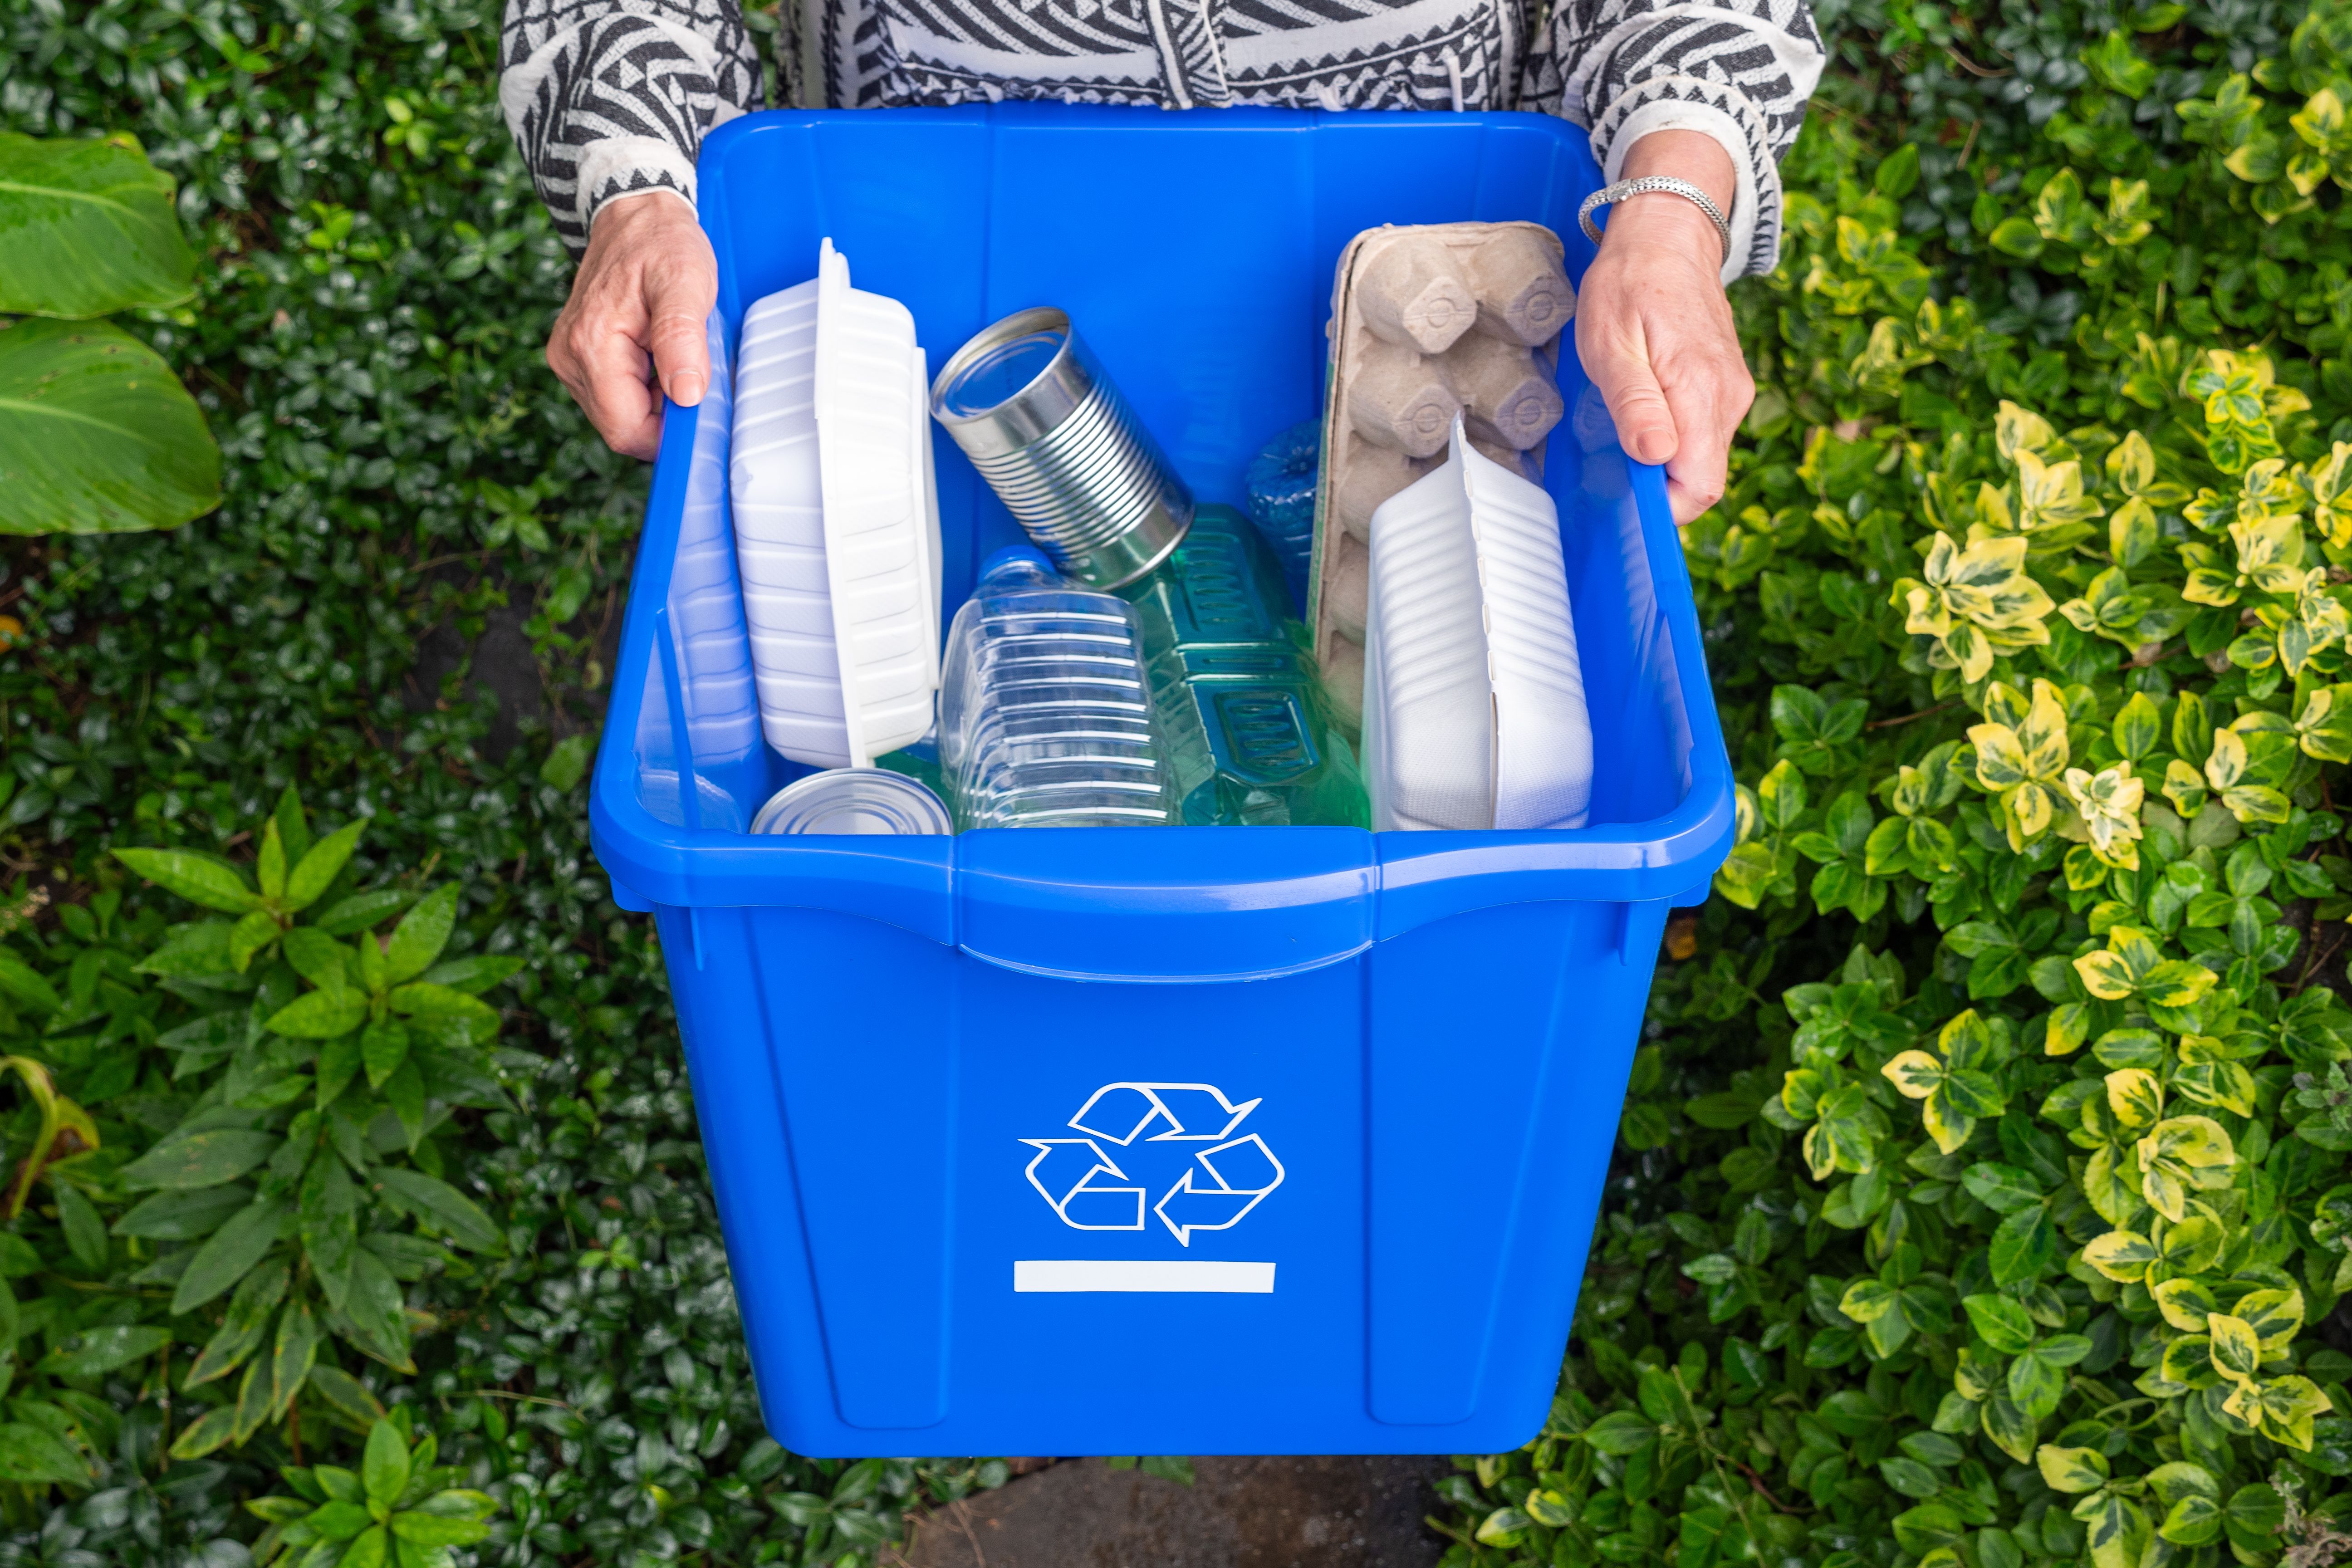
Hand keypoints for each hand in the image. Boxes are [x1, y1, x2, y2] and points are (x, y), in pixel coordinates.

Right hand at [546, 190, 716, 459]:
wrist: (634, 216)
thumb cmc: (661, 243)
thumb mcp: (685, 282)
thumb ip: (682, 338)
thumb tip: (686, 395)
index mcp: (590, 345)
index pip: (626, 430)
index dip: (668, 434)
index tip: (700, 409)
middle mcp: (569, 358)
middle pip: (623, 428)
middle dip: (663, 414)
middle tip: (691, 369)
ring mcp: (569, 360)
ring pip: (621, 416)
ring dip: (655, 400)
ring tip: (672, 353)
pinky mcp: (578, 358)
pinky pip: (616, 397)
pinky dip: (645, 388)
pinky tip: (658, 355)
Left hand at [1575, 129, 1755, 523]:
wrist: (1667, 232)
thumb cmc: (1629, 284)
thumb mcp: (1612, 345)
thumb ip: (1636, 405)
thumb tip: (1656, 457)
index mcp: (1702, 393)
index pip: (1699, 486)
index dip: (1662, 507)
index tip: (1622, 495)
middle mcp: (1729, 399)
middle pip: (1699, 478)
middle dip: (1656, 484)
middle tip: (1611, 453)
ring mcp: (1731, 392)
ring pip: (1699, 456)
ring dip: (1661, 456)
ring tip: (1624, 418)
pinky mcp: (1725, 385)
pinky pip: (1701, 432)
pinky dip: (1671, 434)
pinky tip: (1642, 405)